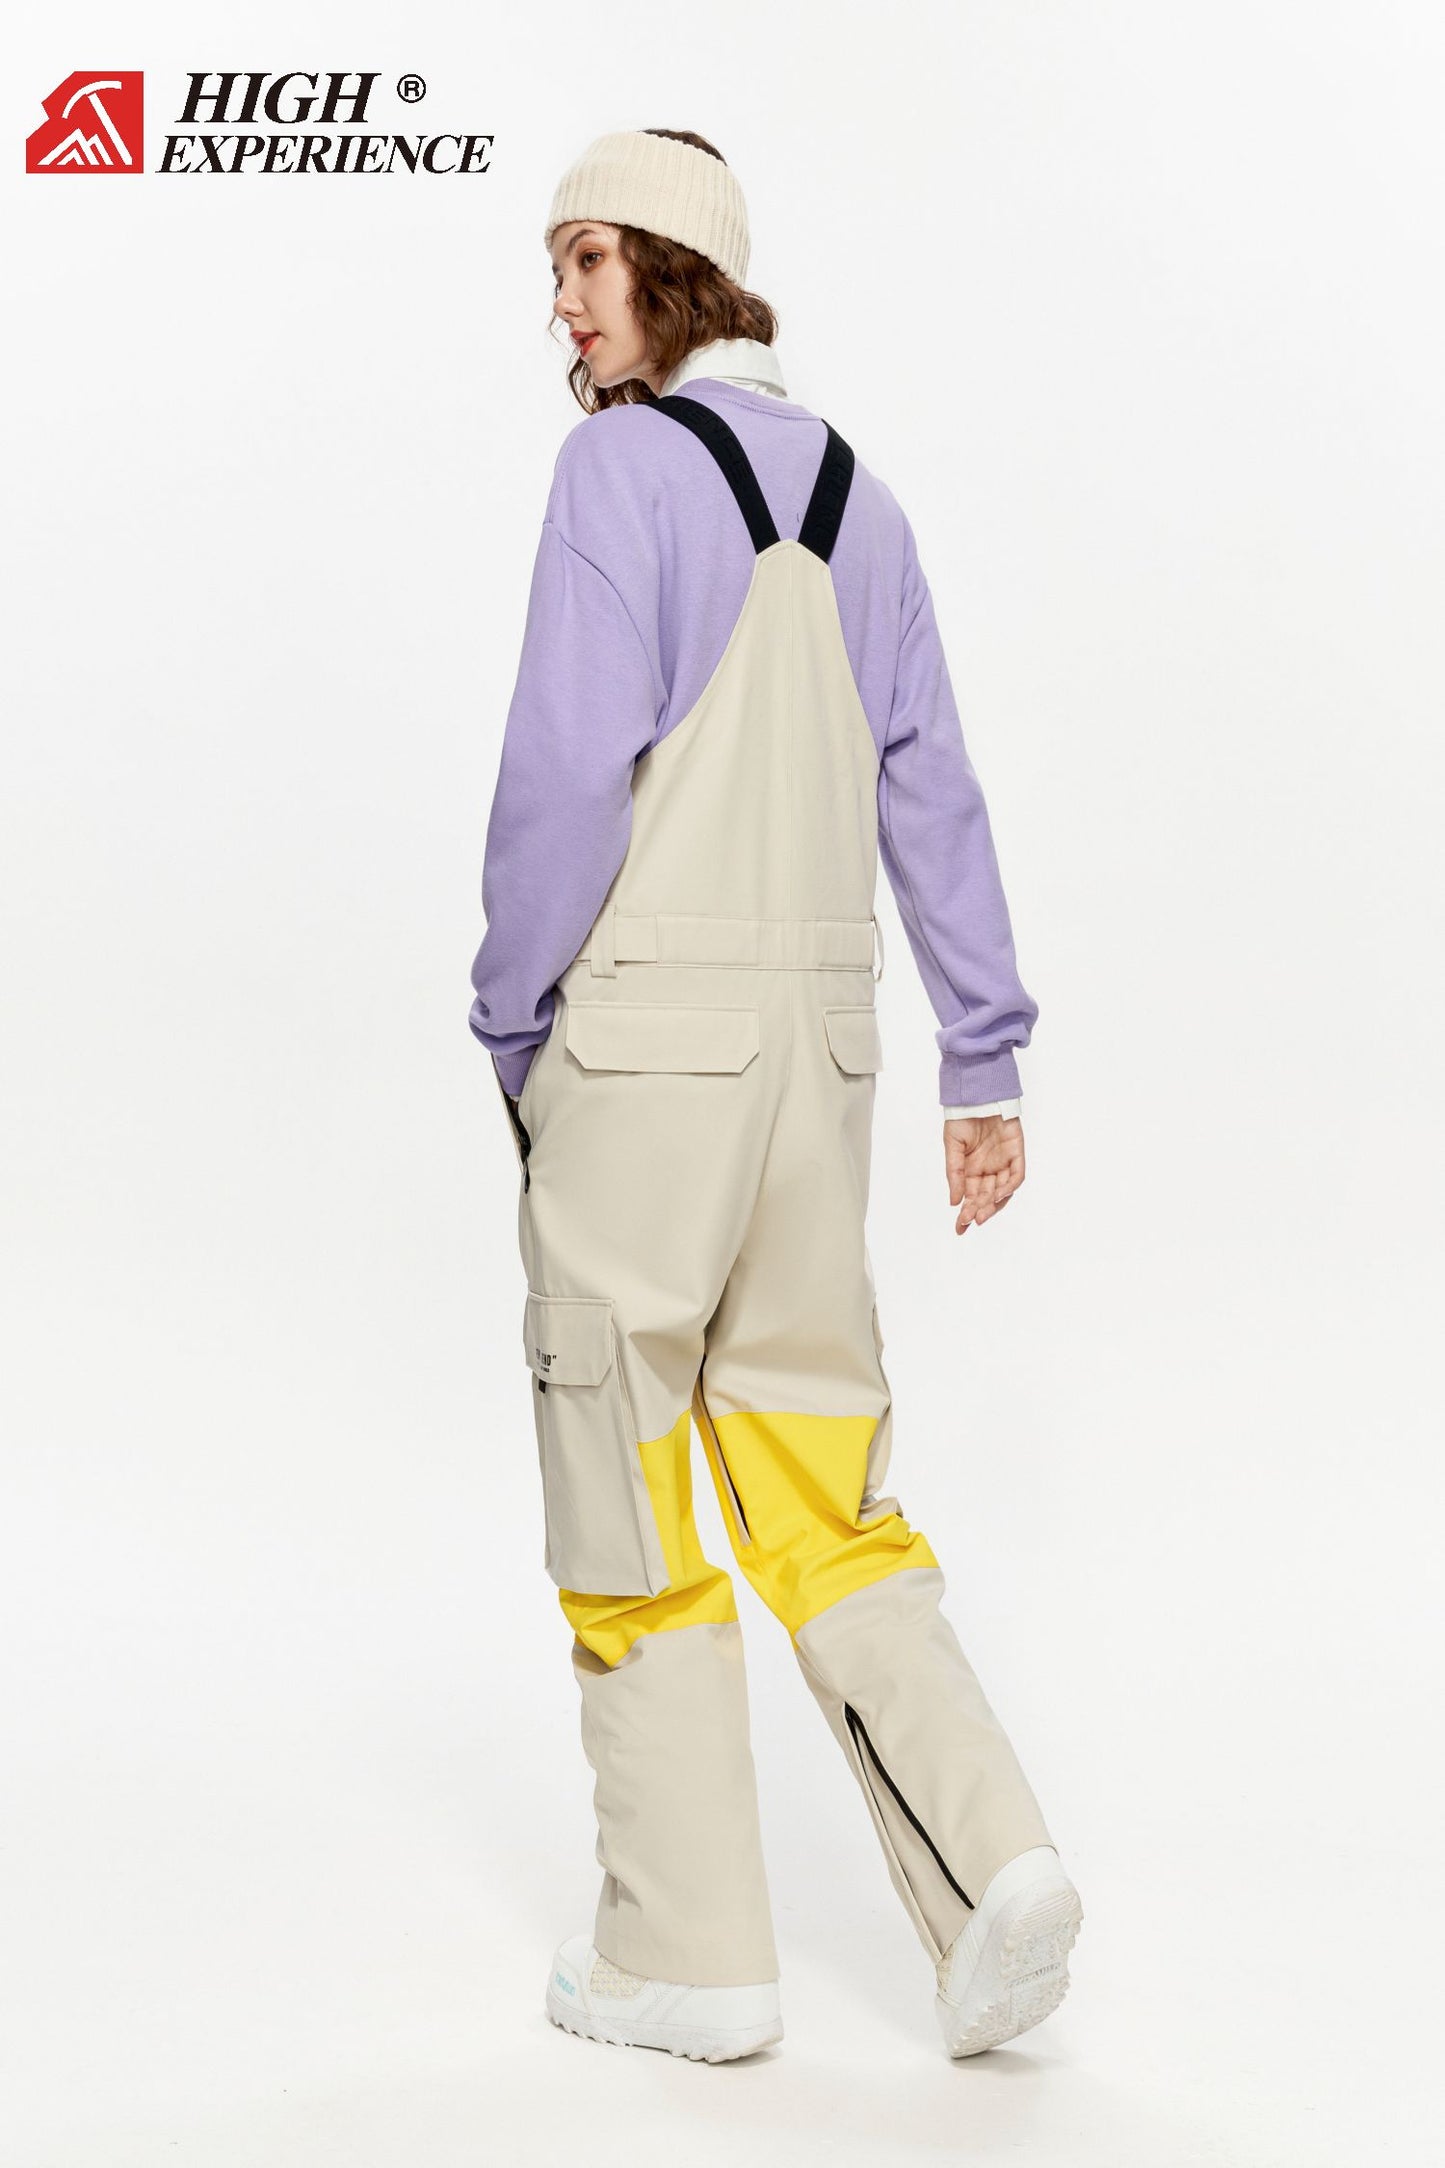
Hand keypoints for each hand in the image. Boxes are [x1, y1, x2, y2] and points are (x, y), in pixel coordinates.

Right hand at [944, 1115, 1023, 1234]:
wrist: (977, 1095)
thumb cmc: (962, 1118)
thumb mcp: (952, 1147)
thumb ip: (954, 1173)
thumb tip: (954, 1201)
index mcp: (970, 1170)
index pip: (970, 1197)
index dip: (966, 1213)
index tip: (960, 1228)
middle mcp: (988, 1169)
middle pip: (986, 1197)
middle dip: (979, 1211)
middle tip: (971, 1220)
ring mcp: (1003, 1162)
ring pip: (1003, 1191)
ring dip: (994, 1203)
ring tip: (983, 1212)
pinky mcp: (1016, 1153)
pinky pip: (1016, 1175)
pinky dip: (1009, 1187)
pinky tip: (997, 1194)